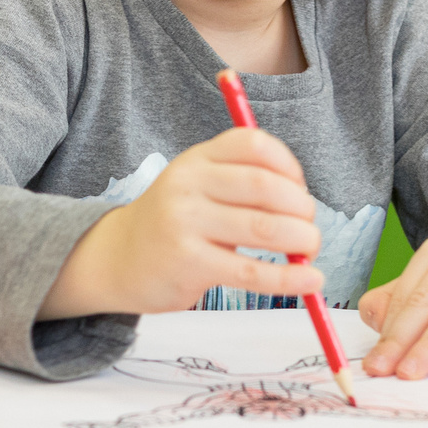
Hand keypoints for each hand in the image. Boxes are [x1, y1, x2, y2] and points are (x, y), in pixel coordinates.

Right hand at [39, 128, 324, 318]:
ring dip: (301, 240)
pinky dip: (288, 278)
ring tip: (310, 251)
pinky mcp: (189, 263)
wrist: (117, 260)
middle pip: (265, 186)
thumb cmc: (174, 223)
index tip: (301, 189)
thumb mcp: (199, 186)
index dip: (289, 165)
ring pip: (263, 228)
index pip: (254, 145)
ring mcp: (186, 223)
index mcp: (197, 158)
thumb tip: (305, 208)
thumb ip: (244, 184)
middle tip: (310, 229)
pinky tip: (310, 282)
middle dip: (302, 209)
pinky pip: (250, 271)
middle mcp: (189, 183)